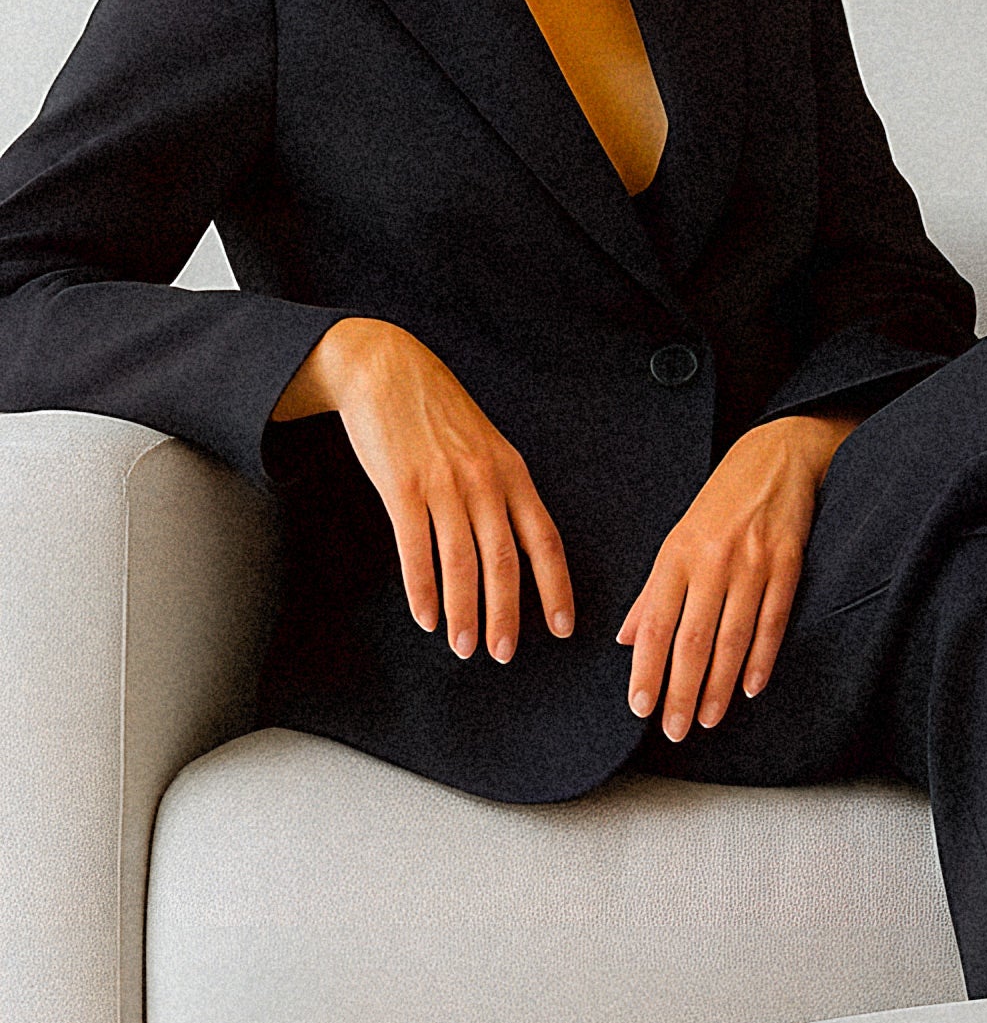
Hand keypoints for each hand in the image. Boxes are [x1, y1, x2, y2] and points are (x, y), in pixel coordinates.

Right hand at [273, 318, 573, 663]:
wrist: (387, 368)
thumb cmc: (437, 411)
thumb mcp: (485, 445)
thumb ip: (501, 489)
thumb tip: (515, 543)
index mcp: (512, 472)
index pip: (545, 539)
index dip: (555, 587)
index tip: (563, 627)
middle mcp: (485, 480)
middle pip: (505, 561)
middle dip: (507, 614)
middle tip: (504, 654)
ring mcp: (443, 483)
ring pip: (461, 562)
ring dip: (464, 612)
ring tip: (464, 648)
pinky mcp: (402, 487)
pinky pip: (416, 549)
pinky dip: (422, 589)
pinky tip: (426, 617)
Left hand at [620, 413, 854, 739]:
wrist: (776, 457)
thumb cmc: (721, 502)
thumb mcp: (678, 539)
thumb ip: (653, 593)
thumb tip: (626, 639)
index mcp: (677, 555)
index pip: (657, 624)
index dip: (647, 669)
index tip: (639, 706)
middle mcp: (713, 560)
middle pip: (694, 639)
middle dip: (682, 690)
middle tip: (674, 729)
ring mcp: (753, 562)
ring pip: (733, 636)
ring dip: (719, 685)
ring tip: (708, 720)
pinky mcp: (789, 563)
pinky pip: (774, 620)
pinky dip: (762, 658)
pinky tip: (750, 688)